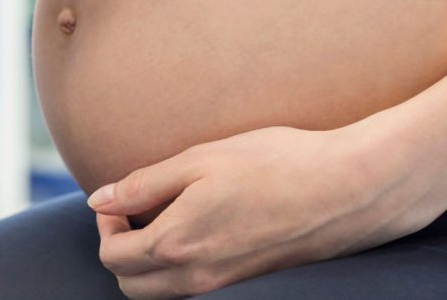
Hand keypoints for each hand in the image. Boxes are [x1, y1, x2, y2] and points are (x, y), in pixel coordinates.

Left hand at [88, 125, 432, 298]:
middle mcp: (196, 275)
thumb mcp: (200, 159)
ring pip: (161, 292)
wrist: (346, 187)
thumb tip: (100, 200)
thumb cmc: (276, 164)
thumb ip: (144, 183)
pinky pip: (193, 285)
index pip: (113, 256)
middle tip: (134, 210)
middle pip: (131, 286)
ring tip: (166, 215)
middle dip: (120, 250)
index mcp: (176, 243)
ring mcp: (223, 282)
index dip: (106, 224)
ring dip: (149, 262)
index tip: (120, 197)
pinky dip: (179, 263)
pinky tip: (199, 223)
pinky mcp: (247, 279)